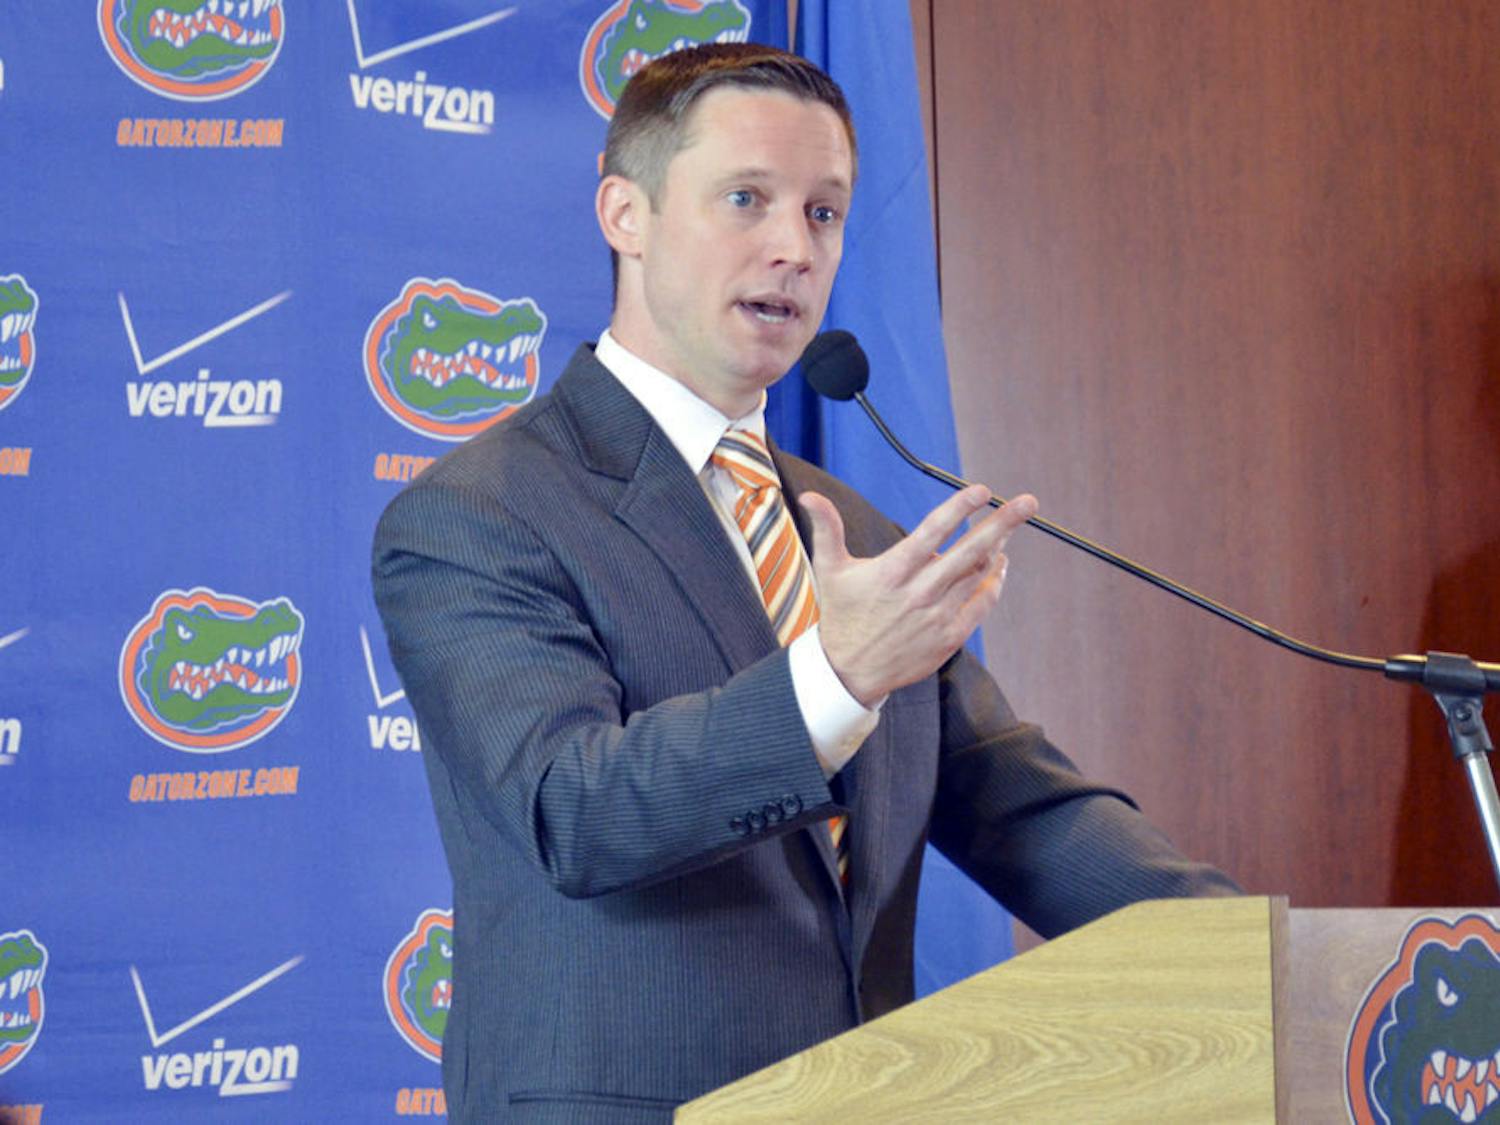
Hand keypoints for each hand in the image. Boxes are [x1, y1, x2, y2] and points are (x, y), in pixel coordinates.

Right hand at [798, 485, 1037, 706]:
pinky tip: (1000, 568)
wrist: (850, 671)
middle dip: (1002, 524)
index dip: (959, 508)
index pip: (932, 531)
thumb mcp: (830, 570)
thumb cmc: (842, 614)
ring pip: (979, 576)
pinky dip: (994, 584)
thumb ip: (827, 529)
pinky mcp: (949, 637)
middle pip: (969, 551)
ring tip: (1008, 531)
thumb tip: (810, 495)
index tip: (982, 491)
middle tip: (1029, 503)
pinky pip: (981, 604)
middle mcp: (919, 592)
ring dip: (998, 551)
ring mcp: (938, 616)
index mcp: (892, 571)